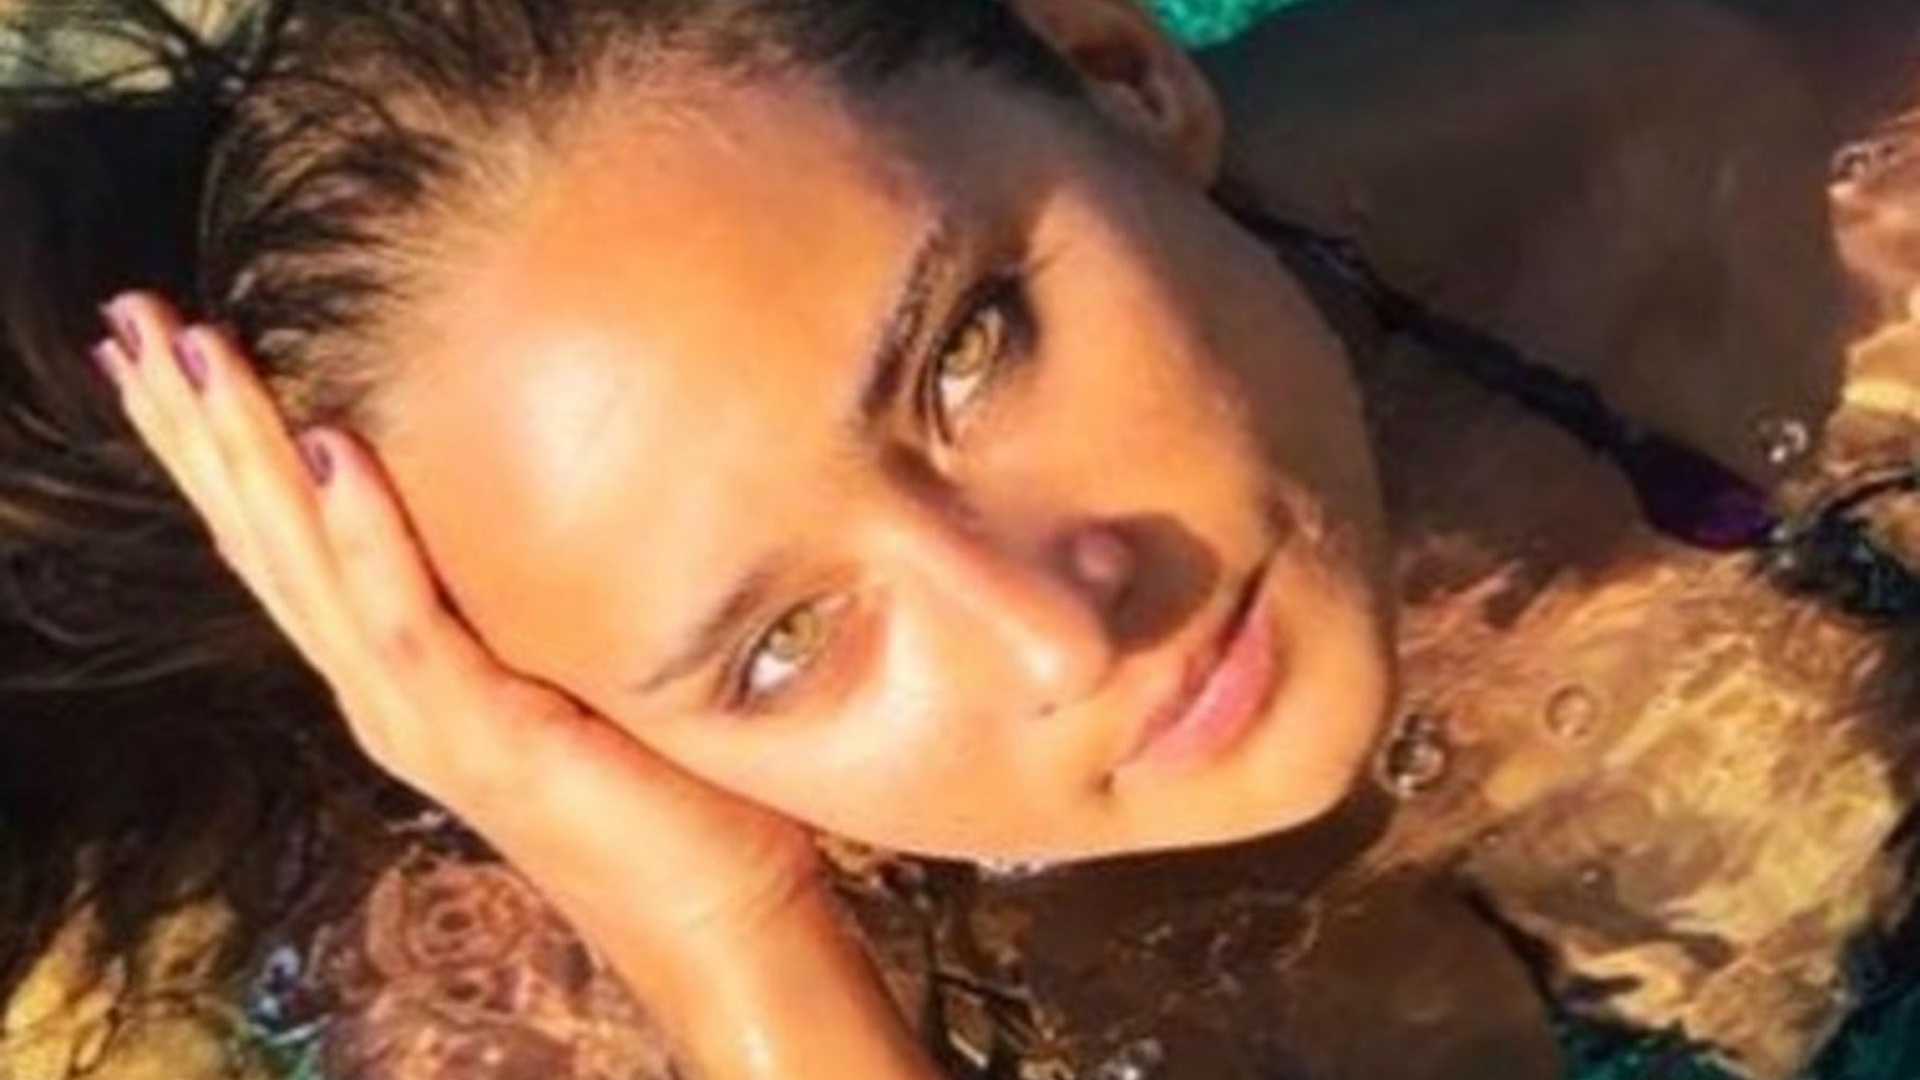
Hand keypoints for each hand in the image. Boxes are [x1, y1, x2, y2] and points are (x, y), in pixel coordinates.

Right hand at [90, 292, 823, 965]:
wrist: (710, 910)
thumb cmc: (657, 776)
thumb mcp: (575, 651)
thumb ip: (529, 579)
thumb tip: (562, 456)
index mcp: (399, 665)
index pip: (286, 539)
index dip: (220, 445)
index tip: (163, 346)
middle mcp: (385, 688)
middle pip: (266, 541)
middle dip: (198, 430)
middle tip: (134, 319)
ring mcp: (421, 718)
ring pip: (308, 569)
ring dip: (248, 460)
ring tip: (197, 356)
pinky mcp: (483, 739)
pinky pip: (406, 623)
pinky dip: (364, 538)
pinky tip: (331, 453)